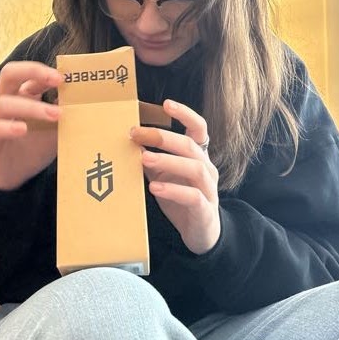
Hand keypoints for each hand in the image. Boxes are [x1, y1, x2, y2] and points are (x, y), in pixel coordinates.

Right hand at [0, 61, 62, 190]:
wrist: (15, 177)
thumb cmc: (35, 148)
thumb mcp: (56, 131)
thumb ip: (66, 116)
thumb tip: (86, 101)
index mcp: (23, 96)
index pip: (31, 75)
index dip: (47, 73)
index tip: (67, 77)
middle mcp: (6, 101)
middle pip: (9, 74)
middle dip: (32, 71)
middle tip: (57, 79)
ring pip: (4, 103)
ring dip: (31, 107)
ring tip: (55, 115)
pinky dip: (5, 127)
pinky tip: (22, 129)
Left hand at [130, 99, 219, 254]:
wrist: (200, 235)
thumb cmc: (181, 200)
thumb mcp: (163, 176)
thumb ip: (151, 160)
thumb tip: (129, 141)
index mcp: (198, 156)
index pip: (199, 128)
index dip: (185, 114)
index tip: (166, 104)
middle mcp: (207, 169)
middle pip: (190, 146)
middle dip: (163, 137)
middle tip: (137, 134)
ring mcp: (209, 189)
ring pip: (195, 168)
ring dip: (167, 161)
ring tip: (144, 158)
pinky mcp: (205, 209)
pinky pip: (193, 196)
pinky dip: (173, 190)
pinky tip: (155, 188)